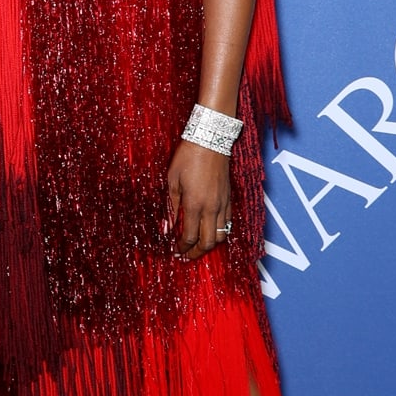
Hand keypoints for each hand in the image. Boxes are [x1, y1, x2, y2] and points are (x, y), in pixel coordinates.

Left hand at [165, 139, 232, 259]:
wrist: (210, 139)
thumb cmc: (188, 156)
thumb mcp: (172, 180)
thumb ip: (171, 206)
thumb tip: (166, 228)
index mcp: (194, 204)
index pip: (189, 237)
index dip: (182, 248)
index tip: (175, 251)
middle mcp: (212, 207)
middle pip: (208, 242)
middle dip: (196, 253)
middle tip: (186, 256)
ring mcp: (223, 203)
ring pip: (221, 235)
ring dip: (209, 245)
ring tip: (197, 247)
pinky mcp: (229, 198)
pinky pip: (227, 223)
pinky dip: (219, 231)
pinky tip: (209, 231)